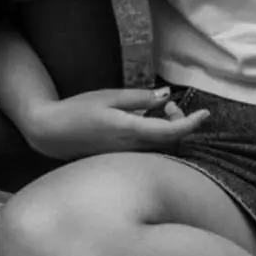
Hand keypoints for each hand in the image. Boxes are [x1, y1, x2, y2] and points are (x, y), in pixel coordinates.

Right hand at [22, 86, 209, 159]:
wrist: (50, 133)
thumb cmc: (77, 111)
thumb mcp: (109, 96)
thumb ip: (139, 98)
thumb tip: (164, 96)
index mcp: (129, 131)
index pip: (172, 132)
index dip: (192, 123)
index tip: (206, 113)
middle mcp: (131, 149)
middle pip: (170, 143)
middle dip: (179, 122)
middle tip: (168, 103)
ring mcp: (126, 157)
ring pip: (161, 148)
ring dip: (168, 129)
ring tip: (158, 109)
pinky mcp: (121, 159)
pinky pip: (149, 151)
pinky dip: (156, 136)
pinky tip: (146, 122)